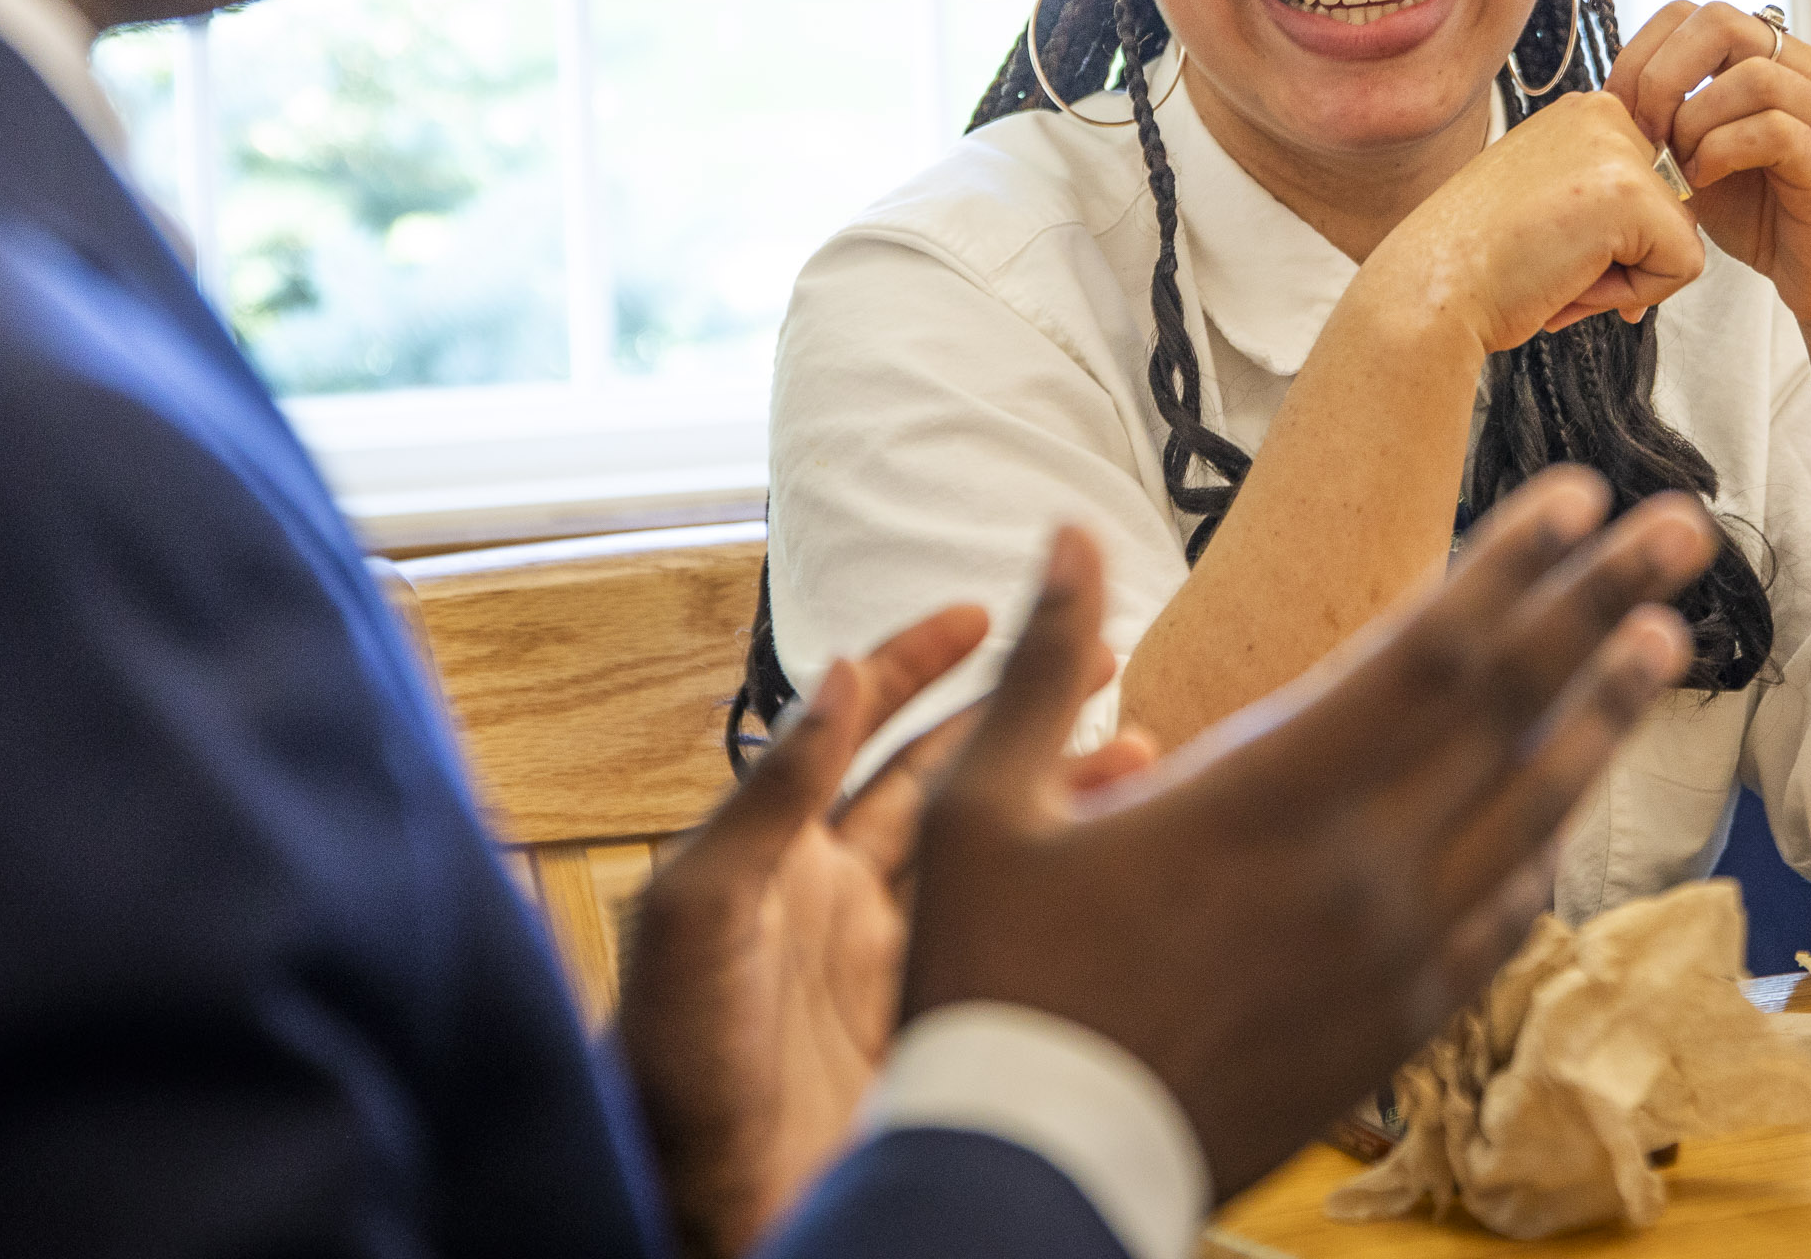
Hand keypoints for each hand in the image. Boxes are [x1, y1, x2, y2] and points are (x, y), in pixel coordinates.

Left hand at [620, 608, 1146, 1258]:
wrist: (700, 1213)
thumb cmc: (667, 1068)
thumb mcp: (703, 916)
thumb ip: (769, 798)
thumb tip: (834, 673)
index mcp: (779, 854)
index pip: (855, 727)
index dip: (914, 661)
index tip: (981, 612)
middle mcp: (841, 897)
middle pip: (945, 778)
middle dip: (1015, 712)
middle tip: (1098, 658)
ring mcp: (893, 962)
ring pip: (993, 854)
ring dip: (1058, 794)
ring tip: (1143, 752)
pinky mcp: (936, 1024)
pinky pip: (1013, 937)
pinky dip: (1065, 890)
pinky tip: (1116, 865)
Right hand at [901, 467, 1716, 1200]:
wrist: (1035, 1173)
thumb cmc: (996, 986)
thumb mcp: (980, 813)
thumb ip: (1039, 667)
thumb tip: (1065, 532)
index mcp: (1266, 792)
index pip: (1427, 650)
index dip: (1511, 565)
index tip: (1578, 493)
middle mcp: (1357, 864)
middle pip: (1509, 708)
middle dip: (1602, 605)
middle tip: (1682, 529)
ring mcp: (1391, 950)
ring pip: (1530, 810)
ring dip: (1601, 717)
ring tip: (1664, 643)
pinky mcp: (1396, 1025)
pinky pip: (1504, 918)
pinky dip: (1548, 847)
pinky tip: (1574, 808)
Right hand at [1361, 89, 1706, 347]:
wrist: (1432, 289)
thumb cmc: (1478, 261)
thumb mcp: (1546, 200)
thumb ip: (1602, 197)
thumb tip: (1670, 235)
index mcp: (1581, 113)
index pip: (1648, 187)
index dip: (1611, 238)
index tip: (1549, 245)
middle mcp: (1602, 114)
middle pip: (1671, 209)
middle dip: (1624, 258)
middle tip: (1552, 266)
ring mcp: (1619, 150)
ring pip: (1679, 238)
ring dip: (1626, 278)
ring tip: (1558, 273)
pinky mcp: (1634, 195)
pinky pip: (1684, 267)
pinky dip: (1638, 295)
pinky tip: (1573, 282)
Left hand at [1604, 0, 1810, 338]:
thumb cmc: (1767, 215)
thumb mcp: (1703, 153)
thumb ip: (1671, 117)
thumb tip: (1609, 97)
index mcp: (1772, 57)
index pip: (1693, 13)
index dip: (1643, 53)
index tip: (1618, 108)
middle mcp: (1805, 70)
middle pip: (1721, 22)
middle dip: (1663, 76)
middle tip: (1644, 131)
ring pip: (1752, 75)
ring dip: (1694, 120)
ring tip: (1677, 165)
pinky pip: (1774, 130)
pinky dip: (1722, 152)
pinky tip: (1702, 182)